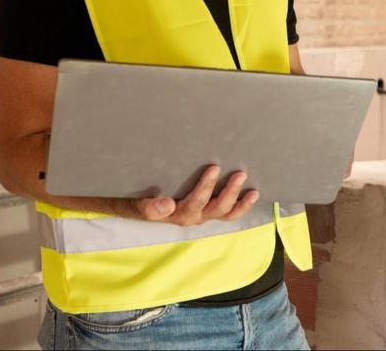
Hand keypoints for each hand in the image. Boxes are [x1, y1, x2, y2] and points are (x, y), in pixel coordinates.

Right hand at [134, 166, 258, 226]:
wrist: (131, 206)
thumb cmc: (135, 201)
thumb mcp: (136, 204)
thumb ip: (149, 207)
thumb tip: (167, 204)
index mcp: (177, 214)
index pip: (194, 202)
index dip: (206, 187)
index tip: (214, 167)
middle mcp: (192, 217)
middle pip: (215, 209)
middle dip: (229, 192)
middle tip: (240, 173)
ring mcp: (201, 215)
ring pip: (225, 213)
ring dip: (240, 202)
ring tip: (253, 191)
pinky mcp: (207, 211)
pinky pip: (227, 214)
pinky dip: (240, 207)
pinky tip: (252, 196)